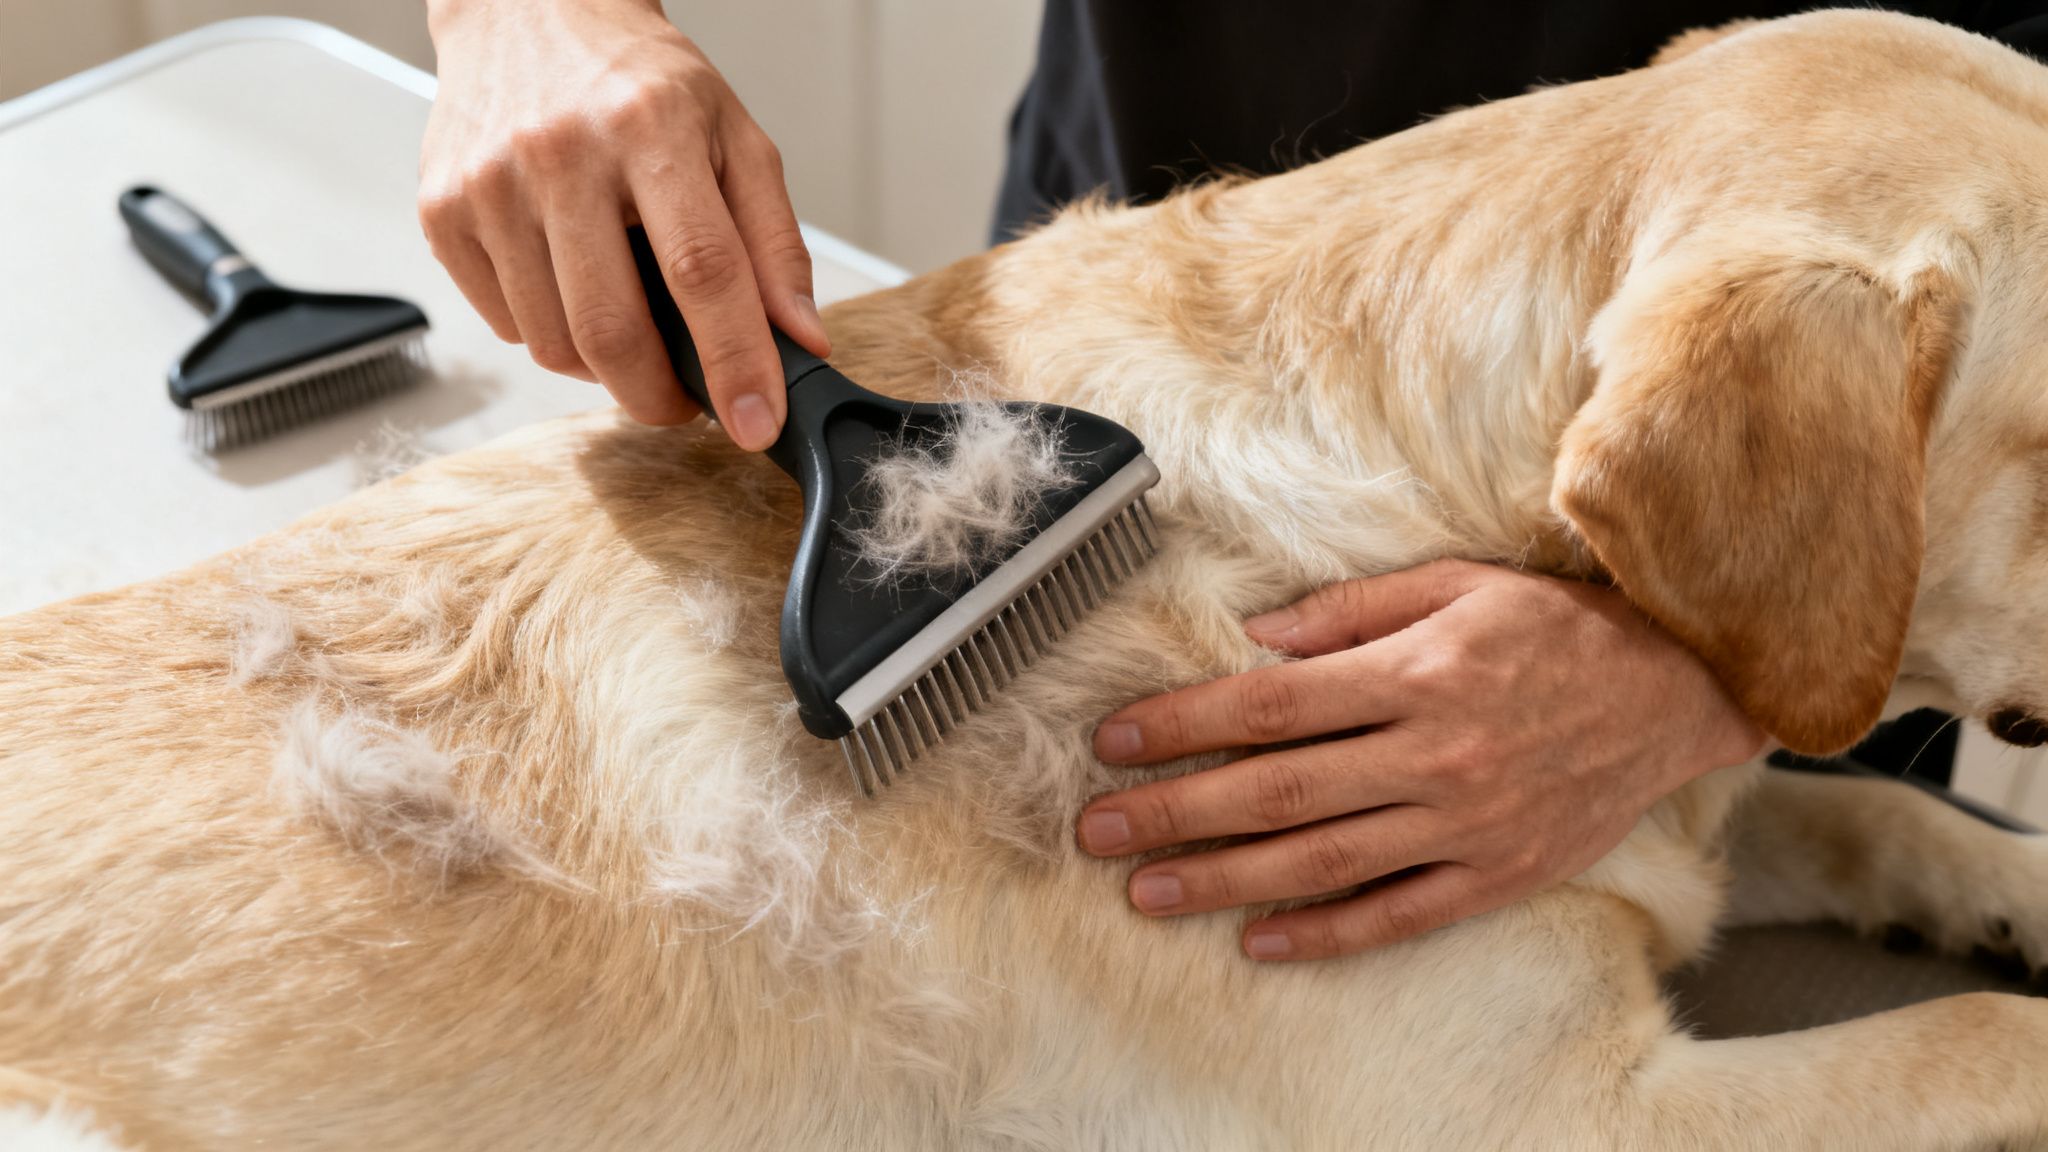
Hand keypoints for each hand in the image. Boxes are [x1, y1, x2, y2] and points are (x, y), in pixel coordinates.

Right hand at [420, 0, 828, 446]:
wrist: (531, 13)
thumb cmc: (641, 81)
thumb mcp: (735, 139)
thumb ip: (774, 243)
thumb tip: (800, 341)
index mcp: (651, 126)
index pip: (702, 269)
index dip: (734, 361)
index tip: (756, 425)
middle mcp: (561, 152)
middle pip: (613, 329)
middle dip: (660, 396)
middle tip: (687, 399)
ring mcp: (490, 184)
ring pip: (554, 344)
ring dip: (604, 367)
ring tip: (630, 318)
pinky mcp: (442, 210)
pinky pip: (507, 325)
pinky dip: (550, 332)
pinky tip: (573, 284)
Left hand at [1075, 559, 1763, 961]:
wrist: (1678, 689)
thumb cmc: (1556, 628)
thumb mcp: (1459, 585)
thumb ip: (1355, 609)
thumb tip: (1261, 636)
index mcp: (1416, 673)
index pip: (1271, 704)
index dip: (1185, 724)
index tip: (1115, 740)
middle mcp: (1433, 753)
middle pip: (1276, 790)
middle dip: (1175, 812)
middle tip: (1097, 830)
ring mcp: (1465, 822)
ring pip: (1322, 862)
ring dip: (1224, 881)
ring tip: (1148, 892)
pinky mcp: (1497, 873)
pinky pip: (1398, 913)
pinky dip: (1327, 934)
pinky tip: (1259, 941)